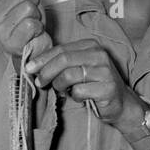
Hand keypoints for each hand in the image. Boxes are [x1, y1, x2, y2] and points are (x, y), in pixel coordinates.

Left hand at [25, 39, 139, 126]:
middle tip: (40, 82)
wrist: (120, 103)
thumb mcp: (78, 70)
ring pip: (70, 75)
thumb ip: (62, 64)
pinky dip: (75, 96)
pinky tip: (79, 97)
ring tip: (62, 91)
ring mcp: (105, 71)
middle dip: (47, 72)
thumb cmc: (94, 86)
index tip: (28, 68)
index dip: (42, 59)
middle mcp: (99, 55)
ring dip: (60, 85)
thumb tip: (34, 66)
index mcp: (90, 46)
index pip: (61, 49)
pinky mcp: (107, 88)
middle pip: (63, 60)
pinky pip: (80, 91)